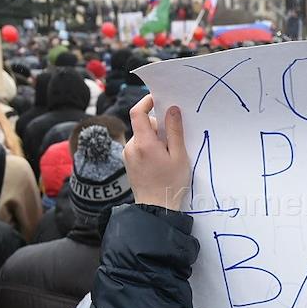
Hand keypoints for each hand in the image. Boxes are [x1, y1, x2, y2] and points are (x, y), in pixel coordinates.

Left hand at [125, 94, 189, 210]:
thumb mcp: (179, 155)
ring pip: (142, 136)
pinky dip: (150, 148)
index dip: (146, 101)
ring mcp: (128, 155)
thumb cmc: (170, 184)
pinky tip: (160, 162)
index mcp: (143, 143)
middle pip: (143, 125)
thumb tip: (172, 109)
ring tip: (168, 156)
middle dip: (158, 127)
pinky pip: (139, 147)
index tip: (158, 99)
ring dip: (155, 139)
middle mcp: (131, 146)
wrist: (156, 208)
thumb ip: (174, 130)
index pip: (138, 112)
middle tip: (174, 140)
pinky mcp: (128, 162)